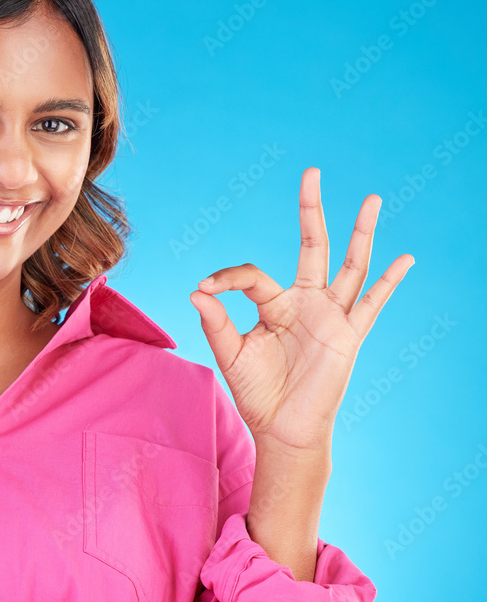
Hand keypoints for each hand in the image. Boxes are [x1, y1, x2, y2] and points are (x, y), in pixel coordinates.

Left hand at [189, 167, 414, 454]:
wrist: (282, 429)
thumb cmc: (257, 392)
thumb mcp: (230, 354)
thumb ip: (215, 322)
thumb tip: (196, 291)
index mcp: (273, 304)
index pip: (252, 274)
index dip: (227, 277)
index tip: (204, 289)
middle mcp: (305, 302)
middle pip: (312, 245)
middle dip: (311, 210)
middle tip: (311, 172)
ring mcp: (330, 316)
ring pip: (349, 265)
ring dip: (360, 233)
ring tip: (372, 199)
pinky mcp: (348, 336)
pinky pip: (372, 305)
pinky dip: (389, 283)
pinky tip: (404, 259)